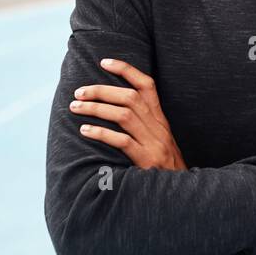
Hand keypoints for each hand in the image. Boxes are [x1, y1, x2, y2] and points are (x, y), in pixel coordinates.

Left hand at [71, 57, 186, 170]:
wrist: (179, 192)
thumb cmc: (162, 167)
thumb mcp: (158, 141)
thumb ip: (142, 126)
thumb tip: (112, 109)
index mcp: (161, 119)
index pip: (147, 85)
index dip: (126, 70)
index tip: (104, 62)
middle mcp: (159, 127)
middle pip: (130, 97)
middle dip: (102, 91)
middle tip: (79, 92)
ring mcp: (154, 143)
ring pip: (124, 115)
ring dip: (96, 108)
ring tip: (75, 107)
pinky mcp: (147, 160)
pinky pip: (123, 141)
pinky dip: (101, 133)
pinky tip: (85, 131)